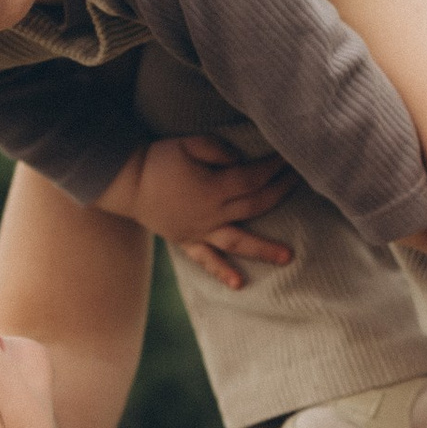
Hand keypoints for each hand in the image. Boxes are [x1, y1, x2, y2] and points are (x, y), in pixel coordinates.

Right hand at [99, 132, 297, 292]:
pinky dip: (222, 272)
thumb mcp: (188, 144)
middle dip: (280, 193)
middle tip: (301, 185)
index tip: (290, 159)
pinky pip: (206, 260)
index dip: (274, 168)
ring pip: (239, 241)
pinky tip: (239, 284)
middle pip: (255, 206)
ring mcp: (200, 231)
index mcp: (214, 187)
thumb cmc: (158, 160)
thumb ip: (219, 150)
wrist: (125, 182)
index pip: (253, 178)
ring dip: (264, 249)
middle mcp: (212, 213)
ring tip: (288, 258)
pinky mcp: (186, 240)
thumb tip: (241, 161)